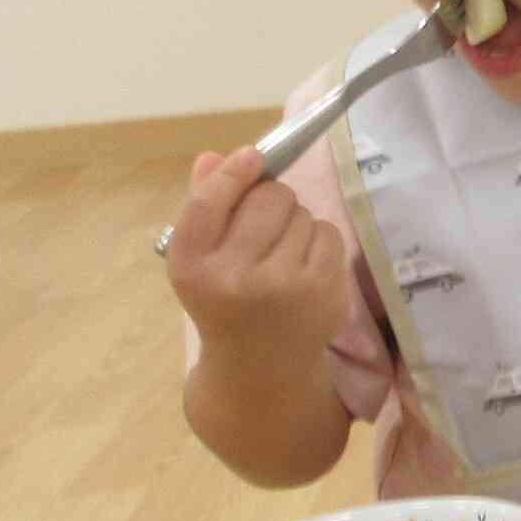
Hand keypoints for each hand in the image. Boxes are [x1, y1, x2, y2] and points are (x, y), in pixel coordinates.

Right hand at [165, 146, 347, 365]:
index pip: (209, 204)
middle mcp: (235, 278)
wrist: (260, 364)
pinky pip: (328, 233)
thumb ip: (205, 207)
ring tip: (280, 252)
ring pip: (302, 213)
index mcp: (192, 267)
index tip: (252, 155)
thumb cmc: (224, 299)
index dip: (232, 174)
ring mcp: (285, 287)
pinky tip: (303, 264)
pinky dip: (318, 238)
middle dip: (269, 198)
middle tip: (263, 223)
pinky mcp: (324, 293)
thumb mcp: (200, 260)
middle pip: (268, 198)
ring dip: (295, 221)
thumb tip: (215, 157)